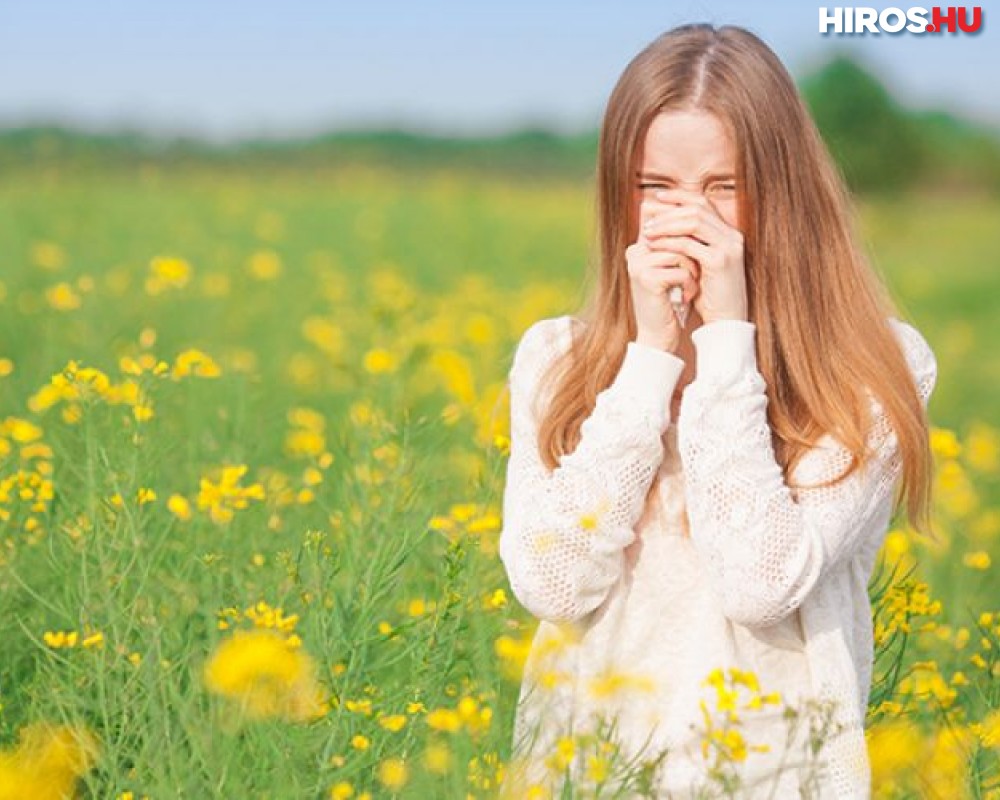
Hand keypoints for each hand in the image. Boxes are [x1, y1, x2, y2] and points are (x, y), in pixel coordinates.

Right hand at [626, 202, 700, 352]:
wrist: (658, 335)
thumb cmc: (671, 300)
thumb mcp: (674, 268)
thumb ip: (678, 243)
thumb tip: (697, 213)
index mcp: (639, 245)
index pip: (664, 220)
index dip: (683, 225)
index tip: (696, 248)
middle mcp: (634, 251)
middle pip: (674, 233)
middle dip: (692, 250)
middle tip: (698, 270)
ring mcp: (638, 264)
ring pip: (679, 250)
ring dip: (692, 269)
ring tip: (691, 285)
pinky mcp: (646, 278)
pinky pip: (679, 269)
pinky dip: (689, 283)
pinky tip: (686, 296)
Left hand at [641, 188, 747, 324]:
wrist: (727, 321)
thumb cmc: (711, 296)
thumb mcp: (700, 265)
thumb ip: (691, 245)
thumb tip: (665, 227)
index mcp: (729, 234)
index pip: (703, 204)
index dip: (680, 196)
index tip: (658, 197)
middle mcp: (732, 236)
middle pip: (697, 209)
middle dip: (669, 210)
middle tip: (648, 215)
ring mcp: (728, 248)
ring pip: (693, 222)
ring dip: (667, 224)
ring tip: (648, 231)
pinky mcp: (719, 262)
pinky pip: (689, 244)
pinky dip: (669, 242)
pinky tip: (655, 245)